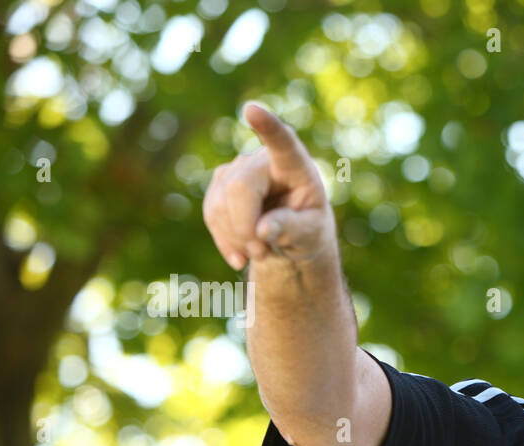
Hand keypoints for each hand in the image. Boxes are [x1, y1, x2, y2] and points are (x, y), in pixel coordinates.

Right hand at [202, 103, 334, 269]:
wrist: (292, 238)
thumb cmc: (309, 230)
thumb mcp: (312, 235)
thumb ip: (293, 230)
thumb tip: (263, 230)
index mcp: (295, 165)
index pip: (282, 143)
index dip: (267, 127)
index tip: (251, 110)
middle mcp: (262, 161)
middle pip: (239, 189)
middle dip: (245, 227)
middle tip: (262, 253)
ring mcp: (237, 170)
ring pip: (220, 205)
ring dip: (237, 238)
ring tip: (261, 252)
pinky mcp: (219, 186)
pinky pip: (211, 215)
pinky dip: (225, 240)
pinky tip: (239, 257)